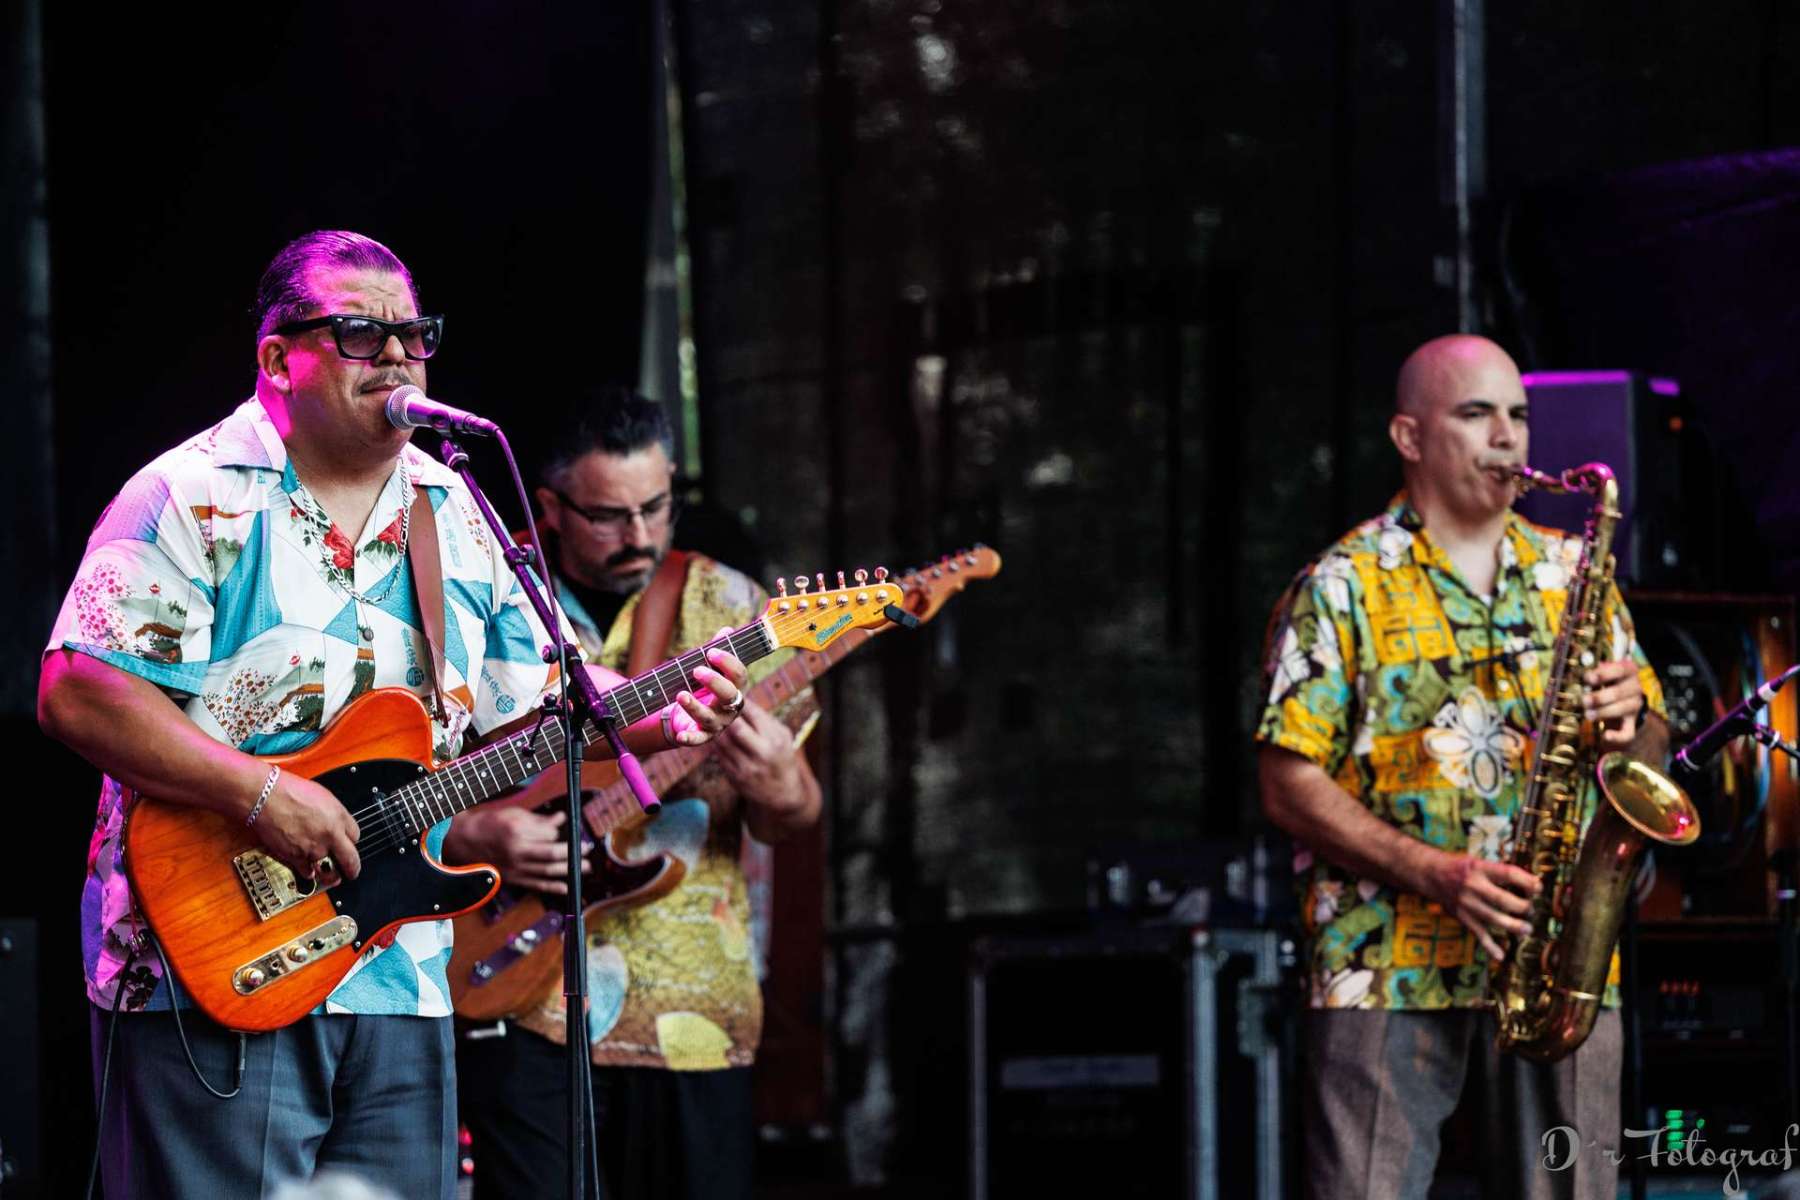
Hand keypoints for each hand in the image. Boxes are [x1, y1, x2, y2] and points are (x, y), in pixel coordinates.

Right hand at [253, 772, 361, 881]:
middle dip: (352, 868)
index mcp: (338, 817)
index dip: (351, 841)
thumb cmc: (289, 791)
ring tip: (329, 873)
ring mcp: (313, 848)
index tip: (349, 844)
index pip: (356, 836)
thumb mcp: (323, 796)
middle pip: (350, 859)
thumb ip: (333, 814)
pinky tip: (310, 871)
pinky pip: (308, 872)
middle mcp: (329, 835)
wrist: (265, 797)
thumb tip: (336, 823)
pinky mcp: (296, 858)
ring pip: (328, 867)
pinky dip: (308, 872)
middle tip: (352, 872)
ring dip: (327, 869)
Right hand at [444, 806, 587, 894]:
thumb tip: (562, 819)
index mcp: (517, 831)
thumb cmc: (491, 824)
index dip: (561, 833)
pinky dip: (552, 887)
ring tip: (585, 868)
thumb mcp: (515, 814)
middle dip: (573, 853)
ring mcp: (514, 867)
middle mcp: (516, 851)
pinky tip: (566, 887)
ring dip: (569, 870)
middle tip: (586, 850)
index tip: (570, 831)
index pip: (549, 834)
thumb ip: (540, 820)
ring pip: (546, 871)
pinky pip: (535, 885)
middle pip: (551, 854)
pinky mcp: (512, 878)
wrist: (465, 841)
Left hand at [667, 629, 748, 745]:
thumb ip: (716, 650)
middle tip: (697, 670)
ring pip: (709, 717)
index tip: (711, 651)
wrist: (689, 714)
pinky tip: (680, 735)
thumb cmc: (702, 687)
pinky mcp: (702, 736)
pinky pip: (697, 740)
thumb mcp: (708, 668)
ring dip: (695, 706)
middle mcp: (729, 707)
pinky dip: (689, 739)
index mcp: (735, 688)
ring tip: (680, 695)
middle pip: (729, 695)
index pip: (739, 675)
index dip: (728, 662)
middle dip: (715, 682)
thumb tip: (727, 630)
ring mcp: (717, 723)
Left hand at [713, 699, 807, 814]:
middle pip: (735, 728)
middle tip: (713, 701)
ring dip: (715, 727)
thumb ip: (764, 719)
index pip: (753, 713)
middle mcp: (762, 753)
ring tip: (710, 716)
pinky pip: (719, 755)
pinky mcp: (734, 777)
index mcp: (775, 739)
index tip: (728, 690)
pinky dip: (715, 742)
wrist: (782, 793)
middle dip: (723, 713)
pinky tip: (713, 734)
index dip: (738, 700)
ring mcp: (747, 767)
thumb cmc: (781, 756)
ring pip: (723, 741)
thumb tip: (741, 698)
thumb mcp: (782, 735)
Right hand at [1420, 850, 1539, 961]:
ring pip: (1493, 918)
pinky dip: (1489, 946)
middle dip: (1523, 907)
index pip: (1508, 874)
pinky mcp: (1461, 916)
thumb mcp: (1479, 862)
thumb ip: (1502, 873)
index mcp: (1479, 868)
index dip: (1527, 882)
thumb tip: (1535, 886)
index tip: (1539, 888)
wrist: (1430, 873)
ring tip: (1527, 929)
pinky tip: (1500, 956)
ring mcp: (1466, 902)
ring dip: (1513, 926)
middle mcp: (1472, 885)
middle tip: (1530, 910)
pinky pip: (1477, 933)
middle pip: (1503, 899)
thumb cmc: (1462, 868)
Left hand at [1584, 658, 1644, 747]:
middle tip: (1584, 700)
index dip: (1604, 674)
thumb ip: (1595, 674)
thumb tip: (1586, 677)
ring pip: (1622, 709)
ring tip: (1588, 714)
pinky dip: (1618, 736)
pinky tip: (1606, 736)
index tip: (1589, 678)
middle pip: (1619, 692)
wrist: (1623, 698)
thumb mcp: (1603, 673)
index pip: (1619, 670)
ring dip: (1603, 712)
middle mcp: (1636, 687)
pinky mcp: (1632, 722)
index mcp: (1629, 671)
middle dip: (1600, 697)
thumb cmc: (1607, 682)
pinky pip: (1629, 732)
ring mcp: (1635, 705)